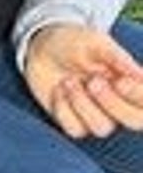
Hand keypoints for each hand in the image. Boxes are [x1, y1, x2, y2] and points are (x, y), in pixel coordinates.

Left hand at [24, 23, 142, 138]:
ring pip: (102, 128)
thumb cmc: (74, 42)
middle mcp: (117, 101)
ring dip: (83, 105)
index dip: (137, 95)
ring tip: (67, 81)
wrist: (41, 48)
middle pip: (132, 121)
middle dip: (113, 103)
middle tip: (92, 81)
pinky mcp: (73, 122)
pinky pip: (75, 130)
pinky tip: (58, 90)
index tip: (119, 81)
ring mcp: (95, 114)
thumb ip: (118, 60)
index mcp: (129, 80)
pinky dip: (64, 110)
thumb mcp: (97, 44)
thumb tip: (142, 76)